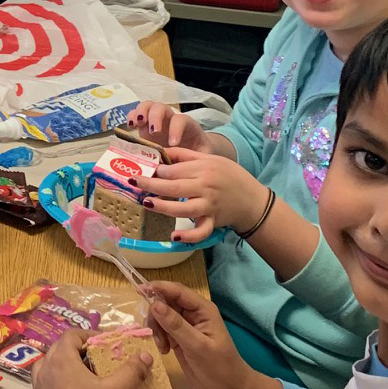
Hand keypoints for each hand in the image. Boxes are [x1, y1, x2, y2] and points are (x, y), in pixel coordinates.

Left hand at [29, 330, 153, 388]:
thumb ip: (132, 370)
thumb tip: (145, 356)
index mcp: (61, 361)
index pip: (71, 335)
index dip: (87, 335)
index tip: (102, 343)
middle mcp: (43, 372)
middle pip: (56, 349)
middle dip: (75, 349)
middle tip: (93, 358)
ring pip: (43, 369)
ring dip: (58, 367)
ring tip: (77, 375)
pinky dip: (51, 388)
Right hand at [128, 101, 209, 151]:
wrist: (190, 147)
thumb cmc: (196, 151)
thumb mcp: (202, 155)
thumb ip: (198, 158)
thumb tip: (191, 166)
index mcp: (186, 124)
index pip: (180, 120)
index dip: (176, 130)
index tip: (173, 144)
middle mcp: (169, 119)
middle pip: (161, 108)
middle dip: (156, 117)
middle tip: (154, 132)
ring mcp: (155, 120)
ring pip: (147, 106)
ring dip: (141, 112)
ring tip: (137, 124)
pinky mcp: (143, 126)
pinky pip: (135, 114)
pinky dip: (131, 117)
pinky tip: (130, 127)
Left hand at [135, 148, 267, 242]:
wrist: (253, 200)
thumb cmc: (229, 176)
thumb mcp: (211, 159)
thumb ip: (185, 156)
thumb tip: (160, 151)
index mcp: (204, 169)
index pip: (175, 169)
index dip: (156, 170)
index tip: (141, 169)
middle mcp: (205, 187)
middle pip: (174, 187)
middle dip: (151, 185)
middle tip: (134, 182)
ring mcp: (209, 206)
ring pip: (183, 208)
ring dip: (163, 207)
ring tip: (147, 203)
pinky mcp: (212, 221)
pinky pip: (200, 231)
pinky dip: (189, 236)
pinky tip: (174, 237)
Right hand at [143, 281, 279, 388]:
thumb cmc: (219, 366)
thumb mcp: (197, 346)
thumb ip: (176, 325)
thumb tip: (154, 304)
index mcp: (203, 310)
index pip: (177, 291)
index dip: (158, 288)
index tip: (138, 290)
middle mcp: (193, 314)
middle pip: (166, 302)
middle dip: (155, 314)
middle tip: (152, 332)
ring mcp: (185, 326)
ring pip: (161, 316)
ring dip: (156, 328)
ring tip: (162, 346)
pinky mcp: (179, 338)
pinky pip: (162, 329)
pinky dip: (158, 338)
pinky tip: (164, 350)